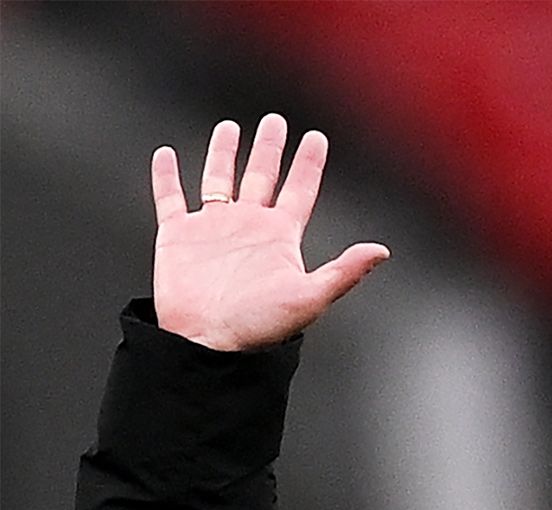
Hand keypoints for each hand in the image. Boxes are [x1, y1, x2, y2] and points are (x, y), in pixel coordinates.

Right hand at [151, 114, 389, 350]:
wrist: (209, 343)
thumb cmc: (260, 326)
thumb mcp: (311, 296)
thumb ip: (346, 271)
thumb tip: (382, 250)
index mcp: (280, 236)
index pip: (299, 189)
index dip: (308, 164)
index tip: (317, 138)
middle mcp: (248, 227)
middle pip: (262, 176)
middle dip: (269, 148)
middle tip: (275, 121)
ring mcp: (213, 229)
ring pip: (219, 179)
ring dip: (224, 153)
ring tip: (230, 127)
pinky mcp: (178, 237)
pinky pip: (170, 199)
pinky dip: (167, 177)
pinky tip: (166, 155)